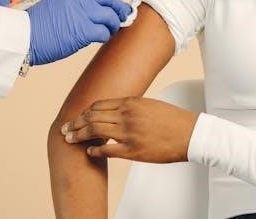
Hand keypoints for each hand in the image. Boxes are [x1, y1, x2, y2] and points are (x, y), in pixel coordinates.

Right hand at [27, 0, 131, 64]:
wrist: (23, 36)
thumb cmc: (34, 26)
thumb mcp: (54, 5)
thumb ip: (73, 6)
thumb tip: (92, 14)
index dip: (113, 2)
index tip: (118, 8)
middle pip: (110, 1)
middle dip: (121, 10)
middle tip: (124, 18)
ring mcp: (82, 14)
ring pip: (111, 18)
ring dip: (113, 26)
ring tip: (110, 31)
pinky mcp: (83, 31)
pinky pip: (104, 33)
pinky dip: (105, 36)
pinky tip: (100, 39)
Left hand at [60, 97, 198, 162]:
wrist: (190, 133)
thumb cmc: (172, 120)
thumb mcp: (148, 104)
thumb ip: (130, 106)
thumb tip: (115, 111)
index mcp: (130, 102)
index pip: (98, 105)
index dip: (84, 112)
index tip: (77, 116)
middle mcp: (126, 115)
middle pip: (92, 116)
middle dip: (76, 123)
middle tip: (66, 129)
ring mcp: (128, 132)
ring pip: (95, 131)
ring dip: (80, 135)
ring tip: (70, 139)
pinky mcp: (133, 150)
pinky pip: (107, 150)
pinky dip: (95, 150)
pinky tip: (90, 151)